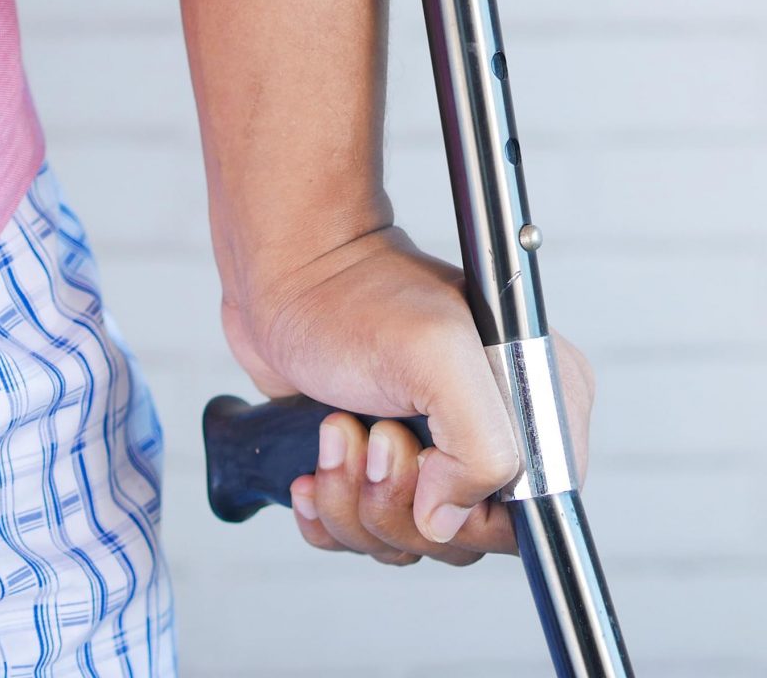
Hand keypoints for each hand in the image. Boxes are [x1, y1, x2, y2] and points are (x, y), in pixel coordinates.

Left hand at [221, 225, 594, 566]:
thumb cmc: (354, 300)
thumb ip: (480, 445)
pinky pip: (364, 536)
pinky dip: (329, 514)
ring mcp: (434, 453)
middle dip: (394, 501)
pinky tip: (313, 470)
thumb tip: (447, 521)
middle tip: (368, 432)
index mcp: (534, 404)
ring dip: (353, 501)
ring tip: (335, 432)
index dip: (466, 509)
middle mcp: (493, 433)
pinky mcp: (380, 466)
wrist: (286, 280)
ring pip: (408, 541)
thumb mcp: (434, 354)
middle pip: (462, 538)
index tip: (415, 454)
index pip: (530, 514)